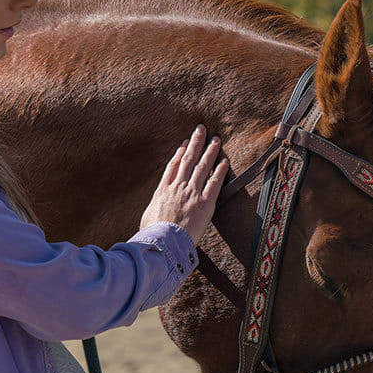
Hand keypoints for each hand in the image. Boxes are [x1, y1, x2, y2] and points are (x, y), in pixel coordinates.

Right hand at [139, 125, 228, 241]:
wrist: (162, 243)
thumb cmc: (152, 235)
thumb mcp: (147, 217)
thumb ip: (154, 209)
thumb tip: (155, 211)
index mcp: (163, 190)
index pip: (173, 166)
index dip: (180, 152)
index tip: (185, 142)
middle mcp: (177, 187)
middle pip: (188, 159)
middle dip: (196, 142)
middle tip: (201, 129)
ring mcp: (191, 193)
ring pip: (202, 166)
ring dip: (210, 151)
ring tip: (216, 139)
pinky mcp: (204, 203)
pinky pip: (215, 183)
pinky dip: (220, 170)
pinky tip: (225, 161)